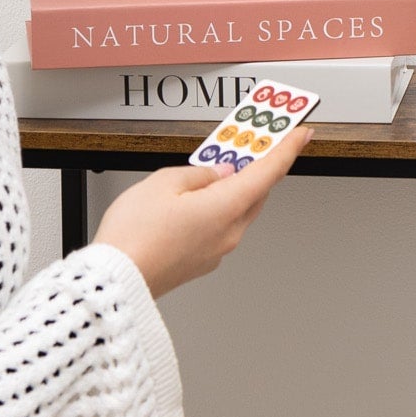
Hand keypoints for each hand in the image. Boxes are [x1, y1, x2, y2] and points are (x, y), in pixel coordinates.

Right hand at [92, 123, 313, 296]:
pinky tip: (199, 196)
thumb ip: (197, 173)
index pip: (269, 172)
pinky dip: (219, 207)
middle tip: (254, 142)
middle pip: (256, 191)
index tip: (300, 135)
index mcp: (226, 208)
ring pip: (238, 209)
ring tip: (218, 165)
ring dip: (236, 186)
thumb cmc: (134, 236)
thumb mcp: (163, 183)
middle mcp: (229, 232)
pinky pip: (221, 225)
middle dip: (257, 165)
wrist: (115, 281)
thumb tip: (216, 172)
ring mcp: (217, 250)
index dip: (287, 149)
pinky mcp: (202, 260)